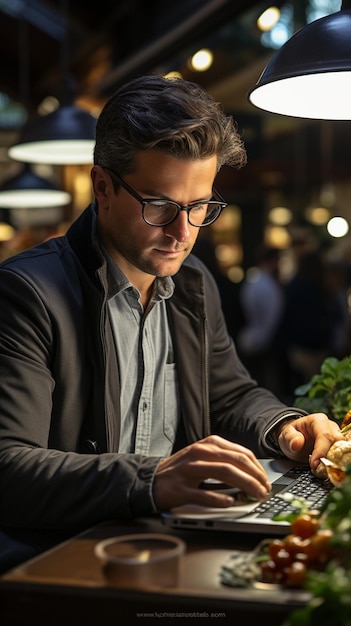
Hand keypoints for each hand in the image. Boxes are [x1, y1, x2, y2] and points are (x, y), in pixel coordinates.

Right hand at [153, 435, 271, 510]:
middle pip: (235, 461)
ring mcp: (189, 470)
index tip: (265, 480)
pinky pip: (203, 494)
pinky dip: (219, 499)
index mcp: (207, 445)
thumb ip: (223, 461)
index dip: (256, 467)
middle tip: (264, 490)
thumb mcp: (202, 457)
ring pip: (223, 473)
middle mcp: (199, 453)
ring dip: (244, 484)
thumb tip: (251, 474)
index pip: (239, 452)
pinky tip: (230, 503)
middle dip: (255, 476)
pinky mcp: (180, 488)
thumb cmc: (180, 471)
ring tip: (255, 495)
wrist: (150, 480)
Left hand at [277, 413, 342, 468]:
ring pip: (342, 448)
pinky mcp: (338, 446)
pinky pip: (341, 454)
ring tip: (322, 469)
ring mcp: (336, 436)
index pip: (325, 436)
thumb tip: (296, 444)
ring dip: (334, 460)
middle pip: (338, 442)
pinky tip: (327, 468)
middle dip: (330, 456)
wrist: (294, 438)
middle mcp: (330, 427)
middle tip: (320, 468)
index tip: (314, 464)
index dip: (321, 451)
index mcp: (318, 420)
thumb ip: (290, 438)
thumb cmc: (292, 434)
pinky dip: (336, 462)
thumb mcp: (286, 435)